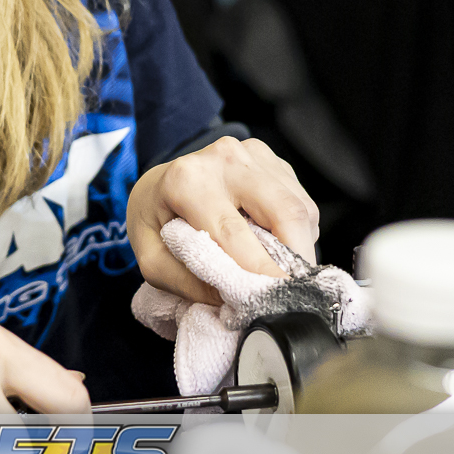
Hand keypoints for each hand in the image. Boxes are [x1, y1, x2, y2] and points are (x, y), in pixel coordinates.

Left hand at [127, 135, 319, 306]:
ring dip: (300, 246)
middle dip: (297, 257)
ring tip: (281, 269)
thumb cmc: (155, 223)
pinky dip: (299, 231)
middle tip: (296, 291)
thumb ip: (188, 282)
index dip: (261, 270)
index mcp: (187, 181)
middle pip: (283, 211)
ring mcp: (251, 153)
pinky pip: (302, 202)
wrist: (158, 184)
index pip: (233, 232)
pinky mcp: (272, 160)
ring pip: (300, 207)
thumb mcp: (152, 261)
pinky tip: (276, 242)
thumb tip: (232, 299)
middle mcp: (223, 158)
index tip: (279, 300)